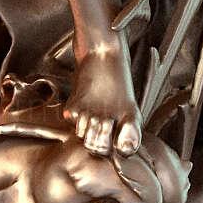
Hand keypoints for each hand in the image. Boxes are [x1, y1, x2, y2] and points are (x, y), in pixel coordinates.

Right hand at [65, 37, 140, 156]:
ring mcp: (90, 114)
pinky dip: (76, 118)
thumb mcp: (130, 104)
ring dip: (86, 129)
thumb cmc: (117, 79)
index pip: (124, 149)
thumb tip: (125, 149)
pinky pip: (72, 124)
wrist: (103, 53)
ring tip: (93, 112)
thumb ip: (128, 129)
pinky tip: (84, 104)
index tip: (117, 144)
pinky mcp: (74, 108)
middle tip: (101, 126)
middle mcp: (109, 119)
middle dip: (98, 142)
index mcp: (128, 118)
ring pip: (82, 137)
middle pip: (97, 148)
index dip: (119, 148)